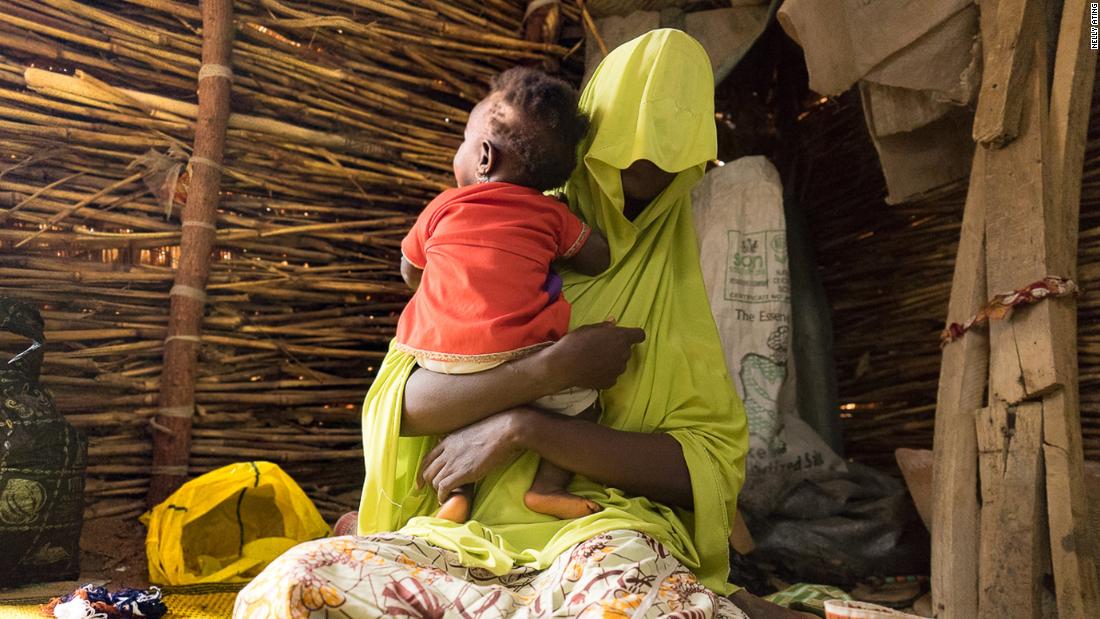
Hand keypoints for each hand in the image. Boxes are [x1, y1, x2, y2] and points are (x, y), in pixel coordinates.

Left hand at [418, 408, 534, 501]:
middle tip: (434, 492)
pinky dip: (442, 496)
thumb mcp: (469, 431)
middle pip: (427, 472)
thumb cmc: (493, 430)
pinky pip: (443, 488)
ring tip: (445, 496)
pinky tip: (447, 499)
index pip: (426, 459)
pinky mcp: (463, 472)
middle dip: (428, 484)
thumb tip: (448, 442)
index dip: (421, 473)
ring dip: (437, 492)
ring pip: (434, 481)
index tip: (420, 483)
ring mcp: (453, 462)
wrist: (504, 431)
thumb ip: (457, 440)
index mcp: (448, 441)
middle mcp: (447, 452)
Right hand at [544, 320, 644, 389]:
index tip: (627, 336)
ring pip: (619, 364)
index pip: (639, 334)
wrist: (564, 365)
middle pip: (627, 350)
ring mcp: (618, 370)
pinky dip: (605, 374)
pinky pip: (612, 376)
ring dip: (612, 361)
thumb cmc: (575, 343)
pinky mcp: (610, 382)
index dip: (634, 335)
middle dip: (617, 348)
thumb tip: (613, 323)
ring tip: (594, 360)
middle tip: (601, 348)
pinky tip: (592, 371)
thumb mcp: (588, 329)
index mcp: (620, 337)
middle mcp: (623, 354)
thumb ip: (604, 327)